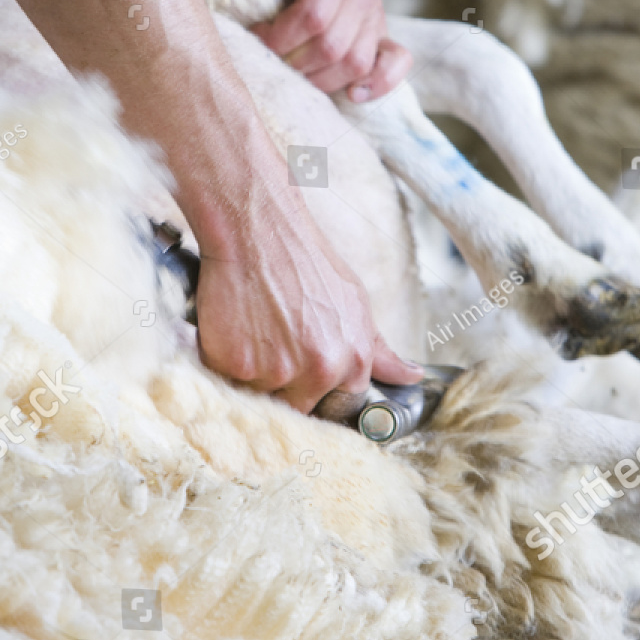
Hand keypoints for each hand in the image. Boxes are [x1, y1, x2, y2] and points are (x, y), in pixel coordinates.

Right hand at [193, 170, 422, 412]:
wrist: (258, 231)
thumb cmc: (305, 263)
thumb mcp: (355, 303)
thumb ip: (380, 350)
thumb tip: (412, 377)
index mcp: (352, 360)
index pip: (339, 408)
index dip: (321, 394)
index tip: (307, 377)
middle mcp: (317, 371)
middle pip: (298, 407)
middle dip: (286, 386)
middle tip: (275, 347)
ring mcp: (274, 371)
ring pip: (261, 398)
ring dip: (254, 377)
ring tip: (255, 334)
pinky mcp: (234, 365)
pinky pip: (228, 383)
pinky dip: (226, 364)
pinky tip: (234, 332)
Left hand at [252, 0, 411, 103]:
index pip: (313, 15)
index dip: (279, 37)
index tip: (255, 39)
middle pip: (332, 46)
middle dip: (293, 62)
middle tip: (267, 61)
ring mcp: (376, 16)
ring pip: (355, 63)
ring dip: (318, 79)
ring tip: (291, 74)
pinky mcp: (381, 36)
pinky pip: (395, 64)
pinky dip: (378, 84)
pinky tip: (352, 94)